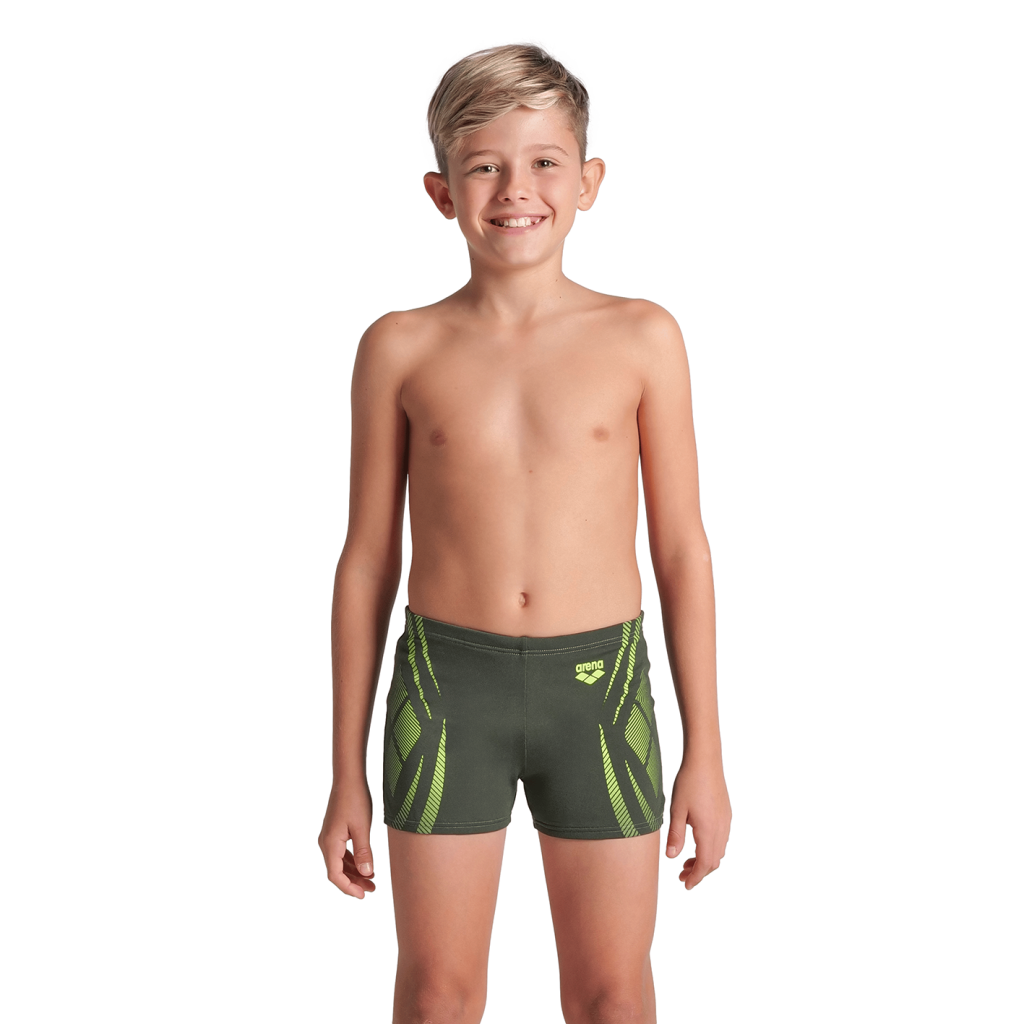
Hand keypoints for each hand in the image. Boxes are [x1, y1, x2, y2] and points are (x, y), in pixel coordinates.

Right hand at [318, 781, 375, 898]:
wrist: (348, 779)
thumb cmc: (355, 800)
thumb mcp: (363, 827)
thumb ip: (364, 852)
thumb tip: (366, 873)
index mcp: (330, 843)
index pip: (335, 875)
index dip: (348, 888)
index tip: (363, 895)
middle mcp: (325, 843)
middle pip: (337, 871)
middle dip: (354, 882)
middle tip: (372, 889)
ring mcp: (329, 838)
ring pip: (339, 863)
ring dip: (354, 873)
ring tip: (372, 880)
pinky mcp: (334, 833)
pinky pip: (341, 853)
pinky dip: (352, 862)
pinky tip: (365, 865)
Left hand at [665, 757, 730, 888]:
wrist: (705, 760)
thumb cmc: (689, 782)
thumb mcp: (676, 810)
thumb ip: (675, 835)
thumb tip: (672, 857)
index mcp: (708, 831)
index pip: (705, 864)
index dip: (696, 877)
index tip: (685, 885)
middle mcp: (721, 829)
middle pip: (714, 861)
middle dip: (699, 871)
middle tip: (681, 874)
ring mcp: (726, 821)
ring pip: (719, 851)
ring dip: (705, 859)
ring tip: (686, 860)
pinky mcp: (726, 813)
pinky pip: (722, 839)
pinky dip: (711, 848)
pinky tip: (697, 841)